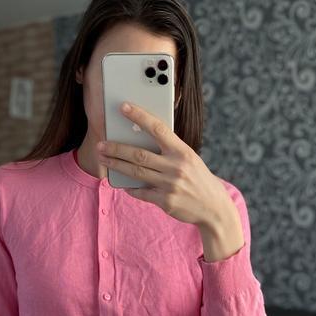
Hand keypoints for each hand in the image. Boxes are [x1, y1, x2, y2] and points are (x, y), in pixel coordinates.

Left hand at [96, 101, 242, 242]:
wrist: (214, 207)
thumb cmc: (198, 179)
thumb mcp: (189, 159)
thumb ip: (169, 150)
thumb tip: (141, 140)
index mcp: (182, 151)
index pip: (158, 128)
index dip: (140, 116)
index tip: (124, 107)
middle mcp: (176, 167)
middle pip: (139, 154)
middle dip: (116, 148)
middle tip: (101, 144)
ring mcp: (170, 185)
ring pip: (136, 172)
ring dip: (116, 165)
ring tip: (103, 159)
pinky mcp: (165, 202)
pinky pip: (141, 192)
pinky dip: (130, 187)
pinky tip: (121, 183)